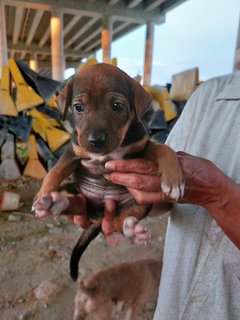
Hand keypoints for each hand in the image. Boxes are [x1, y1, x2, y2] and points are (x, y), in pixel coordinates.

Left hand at [104, 151, 239, 247]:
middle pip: (139, 179)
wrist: (213, 188)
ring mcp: (168, 191)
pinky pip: (148, 200)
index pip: (144, 165)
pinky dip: (136, 195)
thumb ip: (166, 156)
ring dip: (125, 186)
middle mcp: (168, 178)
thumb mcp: (183, 156)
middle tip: (106, 172)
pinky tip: (129, 188)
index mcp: (172, 164)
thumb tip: (149, 153)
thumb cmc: (199, 168)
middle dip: (120, 176)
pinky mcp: (167, 200)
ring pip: (142, 191)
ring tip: (114, 179)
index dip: (125, 166)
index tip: (111, 164)